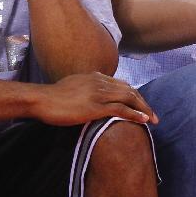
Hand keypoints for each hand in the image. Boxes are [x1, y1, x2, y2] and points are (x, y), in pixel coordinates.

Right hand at [33, 72, 158, 125]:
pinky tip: (143, 120)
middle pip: (129, 90)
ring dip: (144, 109)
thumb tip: (91, 97)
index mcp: (95, 76)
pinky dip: (135, 114)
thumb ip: (86, 89)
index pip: (121, 84)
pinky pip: (120, 109)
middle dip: (143, 102)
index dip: (134, 94)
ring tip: (153, 119)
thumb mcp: (73, 86)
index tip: (141, 104)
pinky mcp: (95, 106)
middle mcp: (100, 81)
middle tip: (153, 114)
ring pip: (129, 98)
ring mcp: (98, 93)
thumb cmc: (53, 97)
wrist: (41, 99)